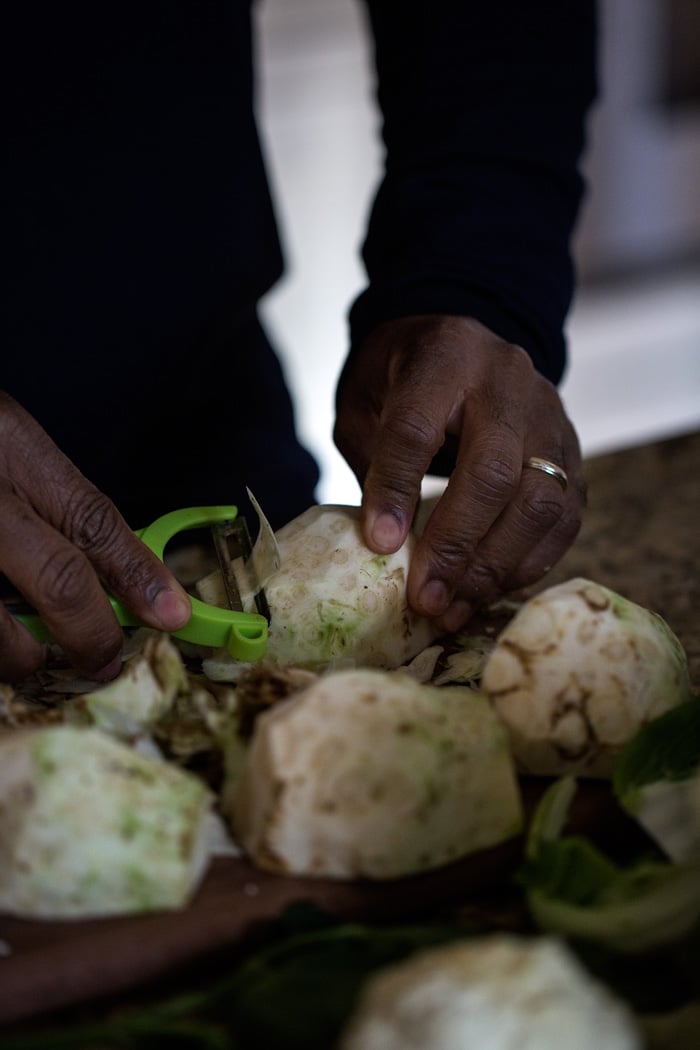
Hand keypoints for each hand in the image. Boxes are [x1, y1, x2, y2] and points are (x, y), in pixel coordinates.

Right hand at [0, 393, 190, 680]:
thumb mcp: (3, 444)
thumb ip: (47, 501)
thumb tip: (113, 574)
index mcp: (8, 442)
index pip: (91, 516)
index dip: (137, 573)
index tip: (172, 616)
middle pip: (57, 577)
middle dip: (92, 634)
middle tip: (104, 662)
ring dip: (21, 657)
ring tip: (31, 660)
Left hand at [334, 315, 585, 632]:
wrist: (461, 346)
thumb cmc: (401, 382)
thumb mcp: (366, 404)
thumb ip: (376, 461)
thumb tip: (389, 542)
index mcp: (444, 358)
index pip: (418, 428)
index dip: (397, 489)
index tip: (380, 545)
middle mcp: (509, 383)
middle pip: (494, 472)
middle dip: (457, 545)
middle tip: (425, 598)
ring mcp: (551, 419)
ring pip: (540, 502)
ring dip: (494, 566)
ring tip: (453, 608)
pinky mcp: (573, 455)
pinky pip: (563, 520)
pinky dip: (526, 564)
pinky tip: (487, 592)